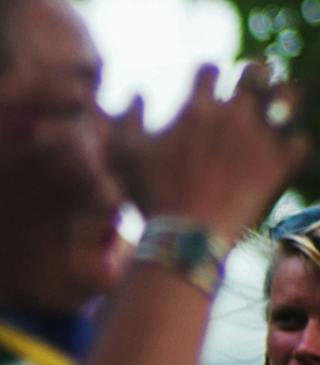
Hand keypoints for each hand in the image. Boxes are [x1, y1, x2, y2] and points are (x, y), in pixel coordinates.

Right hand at [113, 64, 305, 239]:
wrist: (187, 236)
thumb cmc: (151, 196)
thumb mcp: (123, 157)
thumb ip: (125, 120)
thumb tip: (136, 93)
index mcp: (197, 107)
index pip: (210, 69)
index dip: (207, 75)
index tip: (205, 87)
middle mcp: (234, 112)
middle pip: (255, 71)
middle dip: (251, 75)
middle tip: (248, 86)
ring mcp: (262, 135)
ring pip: (288, 94)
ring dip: (283, 97)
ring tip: (276, 108)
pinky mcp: (282, 162)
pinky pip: (299, 141)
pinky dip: (291, 146)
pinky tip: (280, 153)